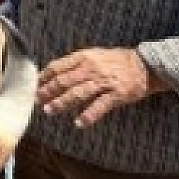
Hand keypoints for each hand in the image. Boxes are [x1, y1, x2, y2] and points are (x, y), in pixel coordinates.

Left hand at [38, 48, 164, 128]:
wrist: (145, 65)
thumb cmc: (115, 61)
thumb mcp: (93, 55)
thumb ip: (74, 63)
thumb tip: (52, 73)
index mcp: (83, 57)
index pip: (56, 67)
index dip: (43, 77)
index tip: (33, 86)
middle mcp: (91, 68)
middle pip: (63, 81)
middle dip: (47, 92)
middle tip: (36, 101)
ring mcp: (104, 82)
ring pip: (77, 93)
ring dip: (61, 103)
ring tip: (49, 110)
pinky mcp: (117, 94)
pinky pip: (100, 106)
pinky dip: (88, 115)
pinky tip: (79, 123)